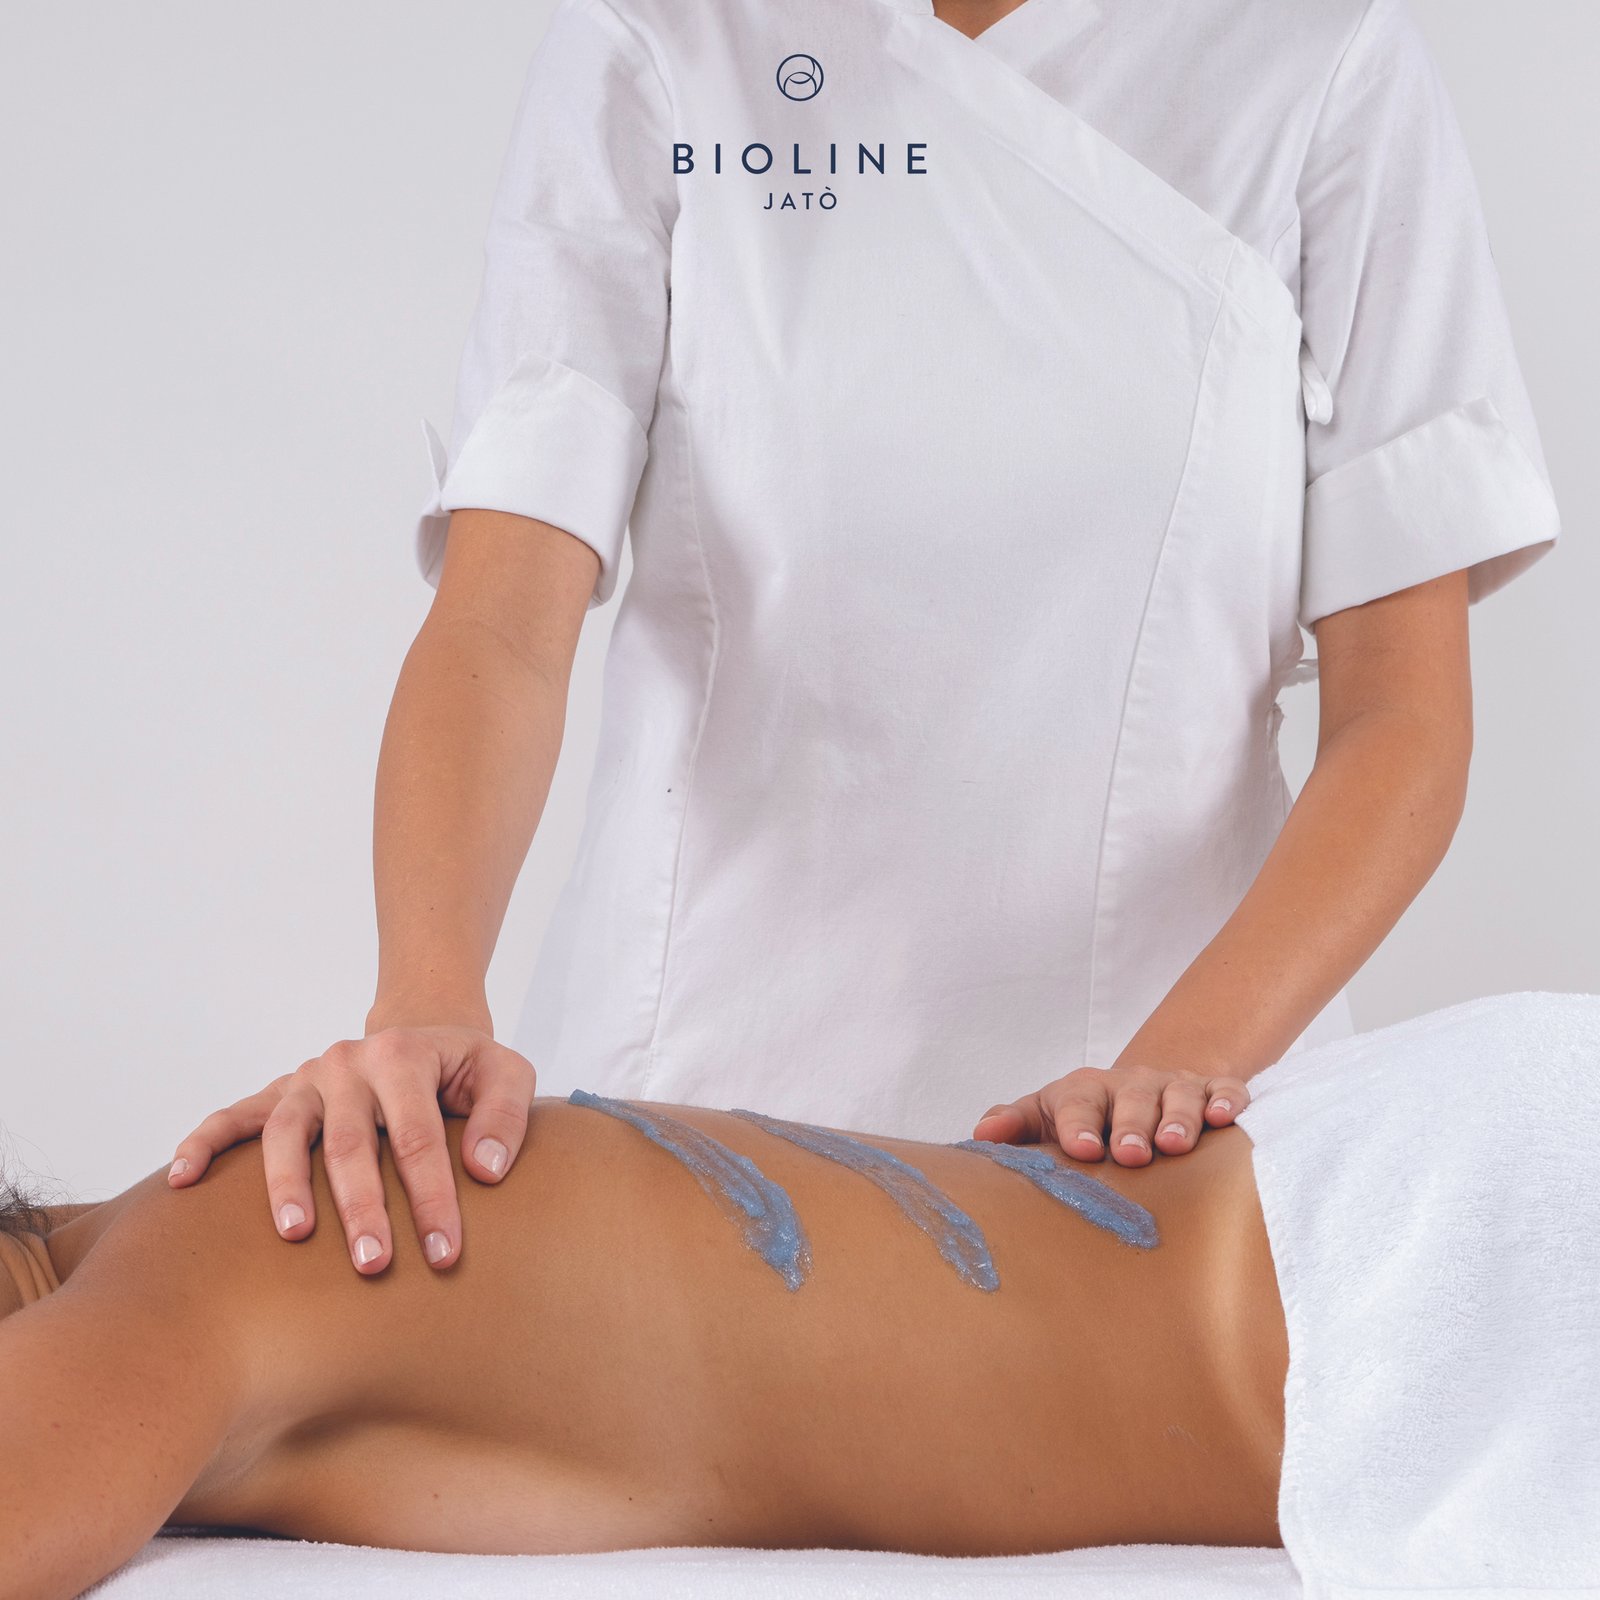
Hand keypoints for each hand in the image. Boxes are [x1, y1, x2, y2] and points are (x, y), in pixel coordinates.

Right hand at [166, 1026, 535, 1272]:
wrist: (424, 1034)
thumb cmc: (467, 1070)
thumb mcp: (507, 1073)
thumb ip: (505, 1115)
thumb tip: (484, 1170)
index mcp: (404, 1054)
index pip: (419, 1137)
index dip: (432, 1197)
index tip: (444, 1253)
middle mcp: (347, 1063)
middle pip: (350, 1142)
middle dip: (362, 1206)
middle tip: (373, 1263)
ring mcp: (307, 1079)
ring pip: (286, 1133)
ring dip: (287, 1185)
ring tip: (297, 1235)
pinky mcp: (278, 1093)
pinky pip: (233, 1117)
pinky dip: (204, 1142)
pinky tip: (181, 1180)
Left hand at [970, 1062, 1250, 1165]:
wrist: (1138, 1096)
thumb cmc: (1084, 1120)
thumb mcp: (1044, 1119)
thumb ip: (1014, 1125)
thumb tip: (981, 1134)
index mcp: (1084, 1091)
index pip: (1077, 1103)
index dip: (1079, 1125)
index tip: (1083, 1150)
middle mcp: (1130, 1085)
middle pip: (1132, 1099)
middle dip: (1132, 1125)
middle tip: (1132, 1153)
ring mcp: (1172, 1086)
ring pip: (1179, 1095)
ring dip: (1179, 1118)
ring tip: (1176, 1145)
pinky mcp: (1212, 1090)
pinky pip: (1225, 1090)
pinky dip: (1227, 1100)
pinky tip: (1226, 1118)